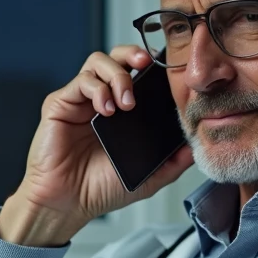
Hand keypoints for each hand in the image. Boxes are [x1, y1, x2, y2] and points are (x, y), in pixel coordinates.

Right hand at [0, 45, 193, 246]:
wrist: (67, 204)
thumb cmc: (100, 190)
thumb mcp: (149, 177)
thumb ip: (173, 162)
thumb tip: (196, 147)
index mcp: (123, 112)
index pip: (139, 75)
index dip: (153, 66)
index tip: (168, 70)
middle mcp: (102, 100)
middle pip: (118, 57)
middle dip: (134, 54)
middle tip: (147, 65)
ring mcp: (81, 101)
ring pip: (98, 62)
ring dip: (118, 75)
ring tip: (127, 101)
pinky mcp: (61, 104)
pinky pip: (80, 82)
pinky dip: (98, 90)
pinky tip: (106, 110)